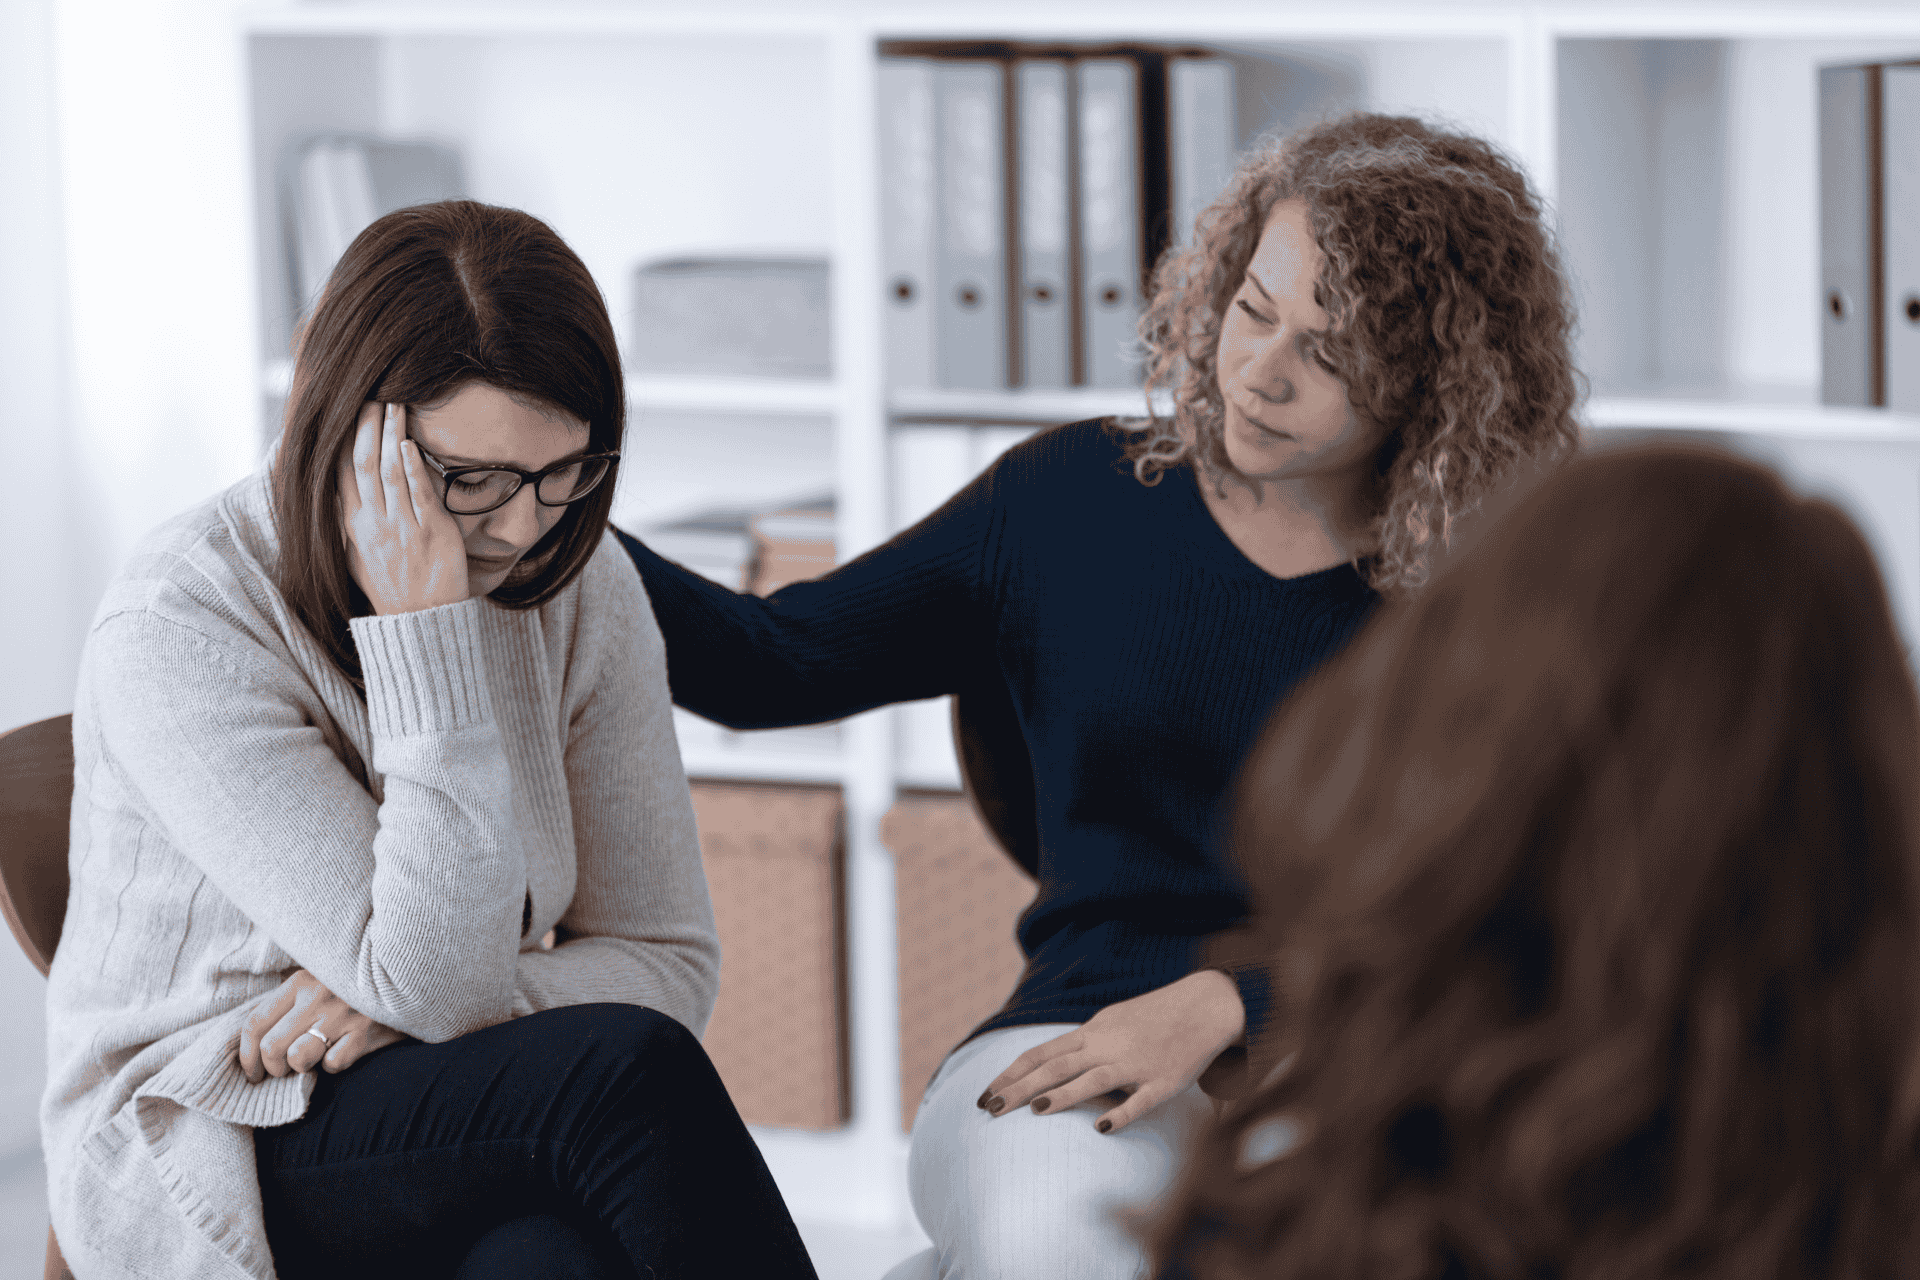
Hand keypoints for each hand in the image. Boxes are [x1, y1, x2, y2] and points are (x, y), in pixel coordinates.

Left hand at [238, 968, 410, 1082]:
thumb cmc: (352, 988)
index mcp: (300, 981)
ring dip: (300, 1069)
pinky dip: (334, 1065)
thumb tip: (255, 1042)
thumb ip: (289, 1004)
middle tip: (281, 1073)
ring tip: (309, 1063)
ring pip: (297, 1058)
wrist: (406, 978)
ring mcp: (342, 1013)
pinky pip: (334, 1064)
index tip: (252, 1072)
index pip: (254, 1024)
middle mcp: (317, 995)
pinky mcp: (366, 1030)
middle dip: (272, 1070)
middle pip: (271, 1048)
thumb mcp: (317, 983)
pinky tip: (342, 1051)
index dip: (247, 1056)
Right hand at [340, 401, 470, 614]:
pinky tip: (409, 445)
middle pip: (363, 465)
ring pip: (390, 474)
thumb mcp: (359, 555)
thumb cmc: (393, 586)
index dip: (344, 439)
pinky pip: (419, 497)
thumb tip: (339, 492)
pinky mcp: (431, 534)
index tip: (348, 409)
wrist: (421, 620)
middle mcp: (374, 524)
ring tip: (394, 406)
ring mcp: (402, 529)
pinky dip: (413, 469)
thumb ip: (349, 522)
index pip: (341, 473)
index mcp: (354, 526)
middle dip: (366, 428)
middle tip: (372, 395)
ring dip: (390, 436)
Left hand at [978, 970, 1245, 1134]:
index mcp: (1092, 1032)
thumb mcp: (1110, 1022)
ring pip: (1093, 1079)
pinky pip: (1141, 1100)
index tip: (984, 1093)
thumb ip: (1081, 1043)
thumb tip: (1048, 1065)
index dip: (1010, 1073)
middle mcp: (1107, 1046)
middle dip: (1020, 1088)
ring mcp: (1135, 1063)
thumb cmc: (1153, 1018)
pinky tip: (1102, 1128)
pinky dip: (1122, 1113)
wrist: (1204, 1006)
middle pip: (1056, 1067)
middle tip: (989, 1108)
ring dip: (1064, 1094)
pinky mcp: (1164, 1081)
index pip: (1041, 1053)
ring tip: (1034, 1110)